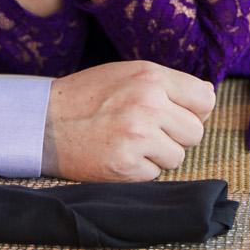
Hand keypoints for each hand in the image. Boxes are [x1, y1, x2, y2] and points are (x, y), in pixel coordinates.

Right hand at [40, 61, 215, 181]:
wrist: (43, 122)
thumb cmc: (87, 96)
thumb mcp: (127, 74)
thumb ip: (166, 84)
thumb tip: (207, 98)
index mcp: (151, 77)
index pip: (205, 99)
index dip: (193, 110)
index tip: (176, 115)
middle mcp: (148, 104)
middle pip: (195, 132)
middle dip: (175, 136)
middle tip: (146, 131)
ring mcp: (137, 136)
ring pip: (177, 157)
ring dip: (158, 155)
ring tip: (129, 142)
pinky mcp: (126, 166)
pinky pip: (155, 175)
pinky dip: (139, 170)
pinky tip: (118, 155)